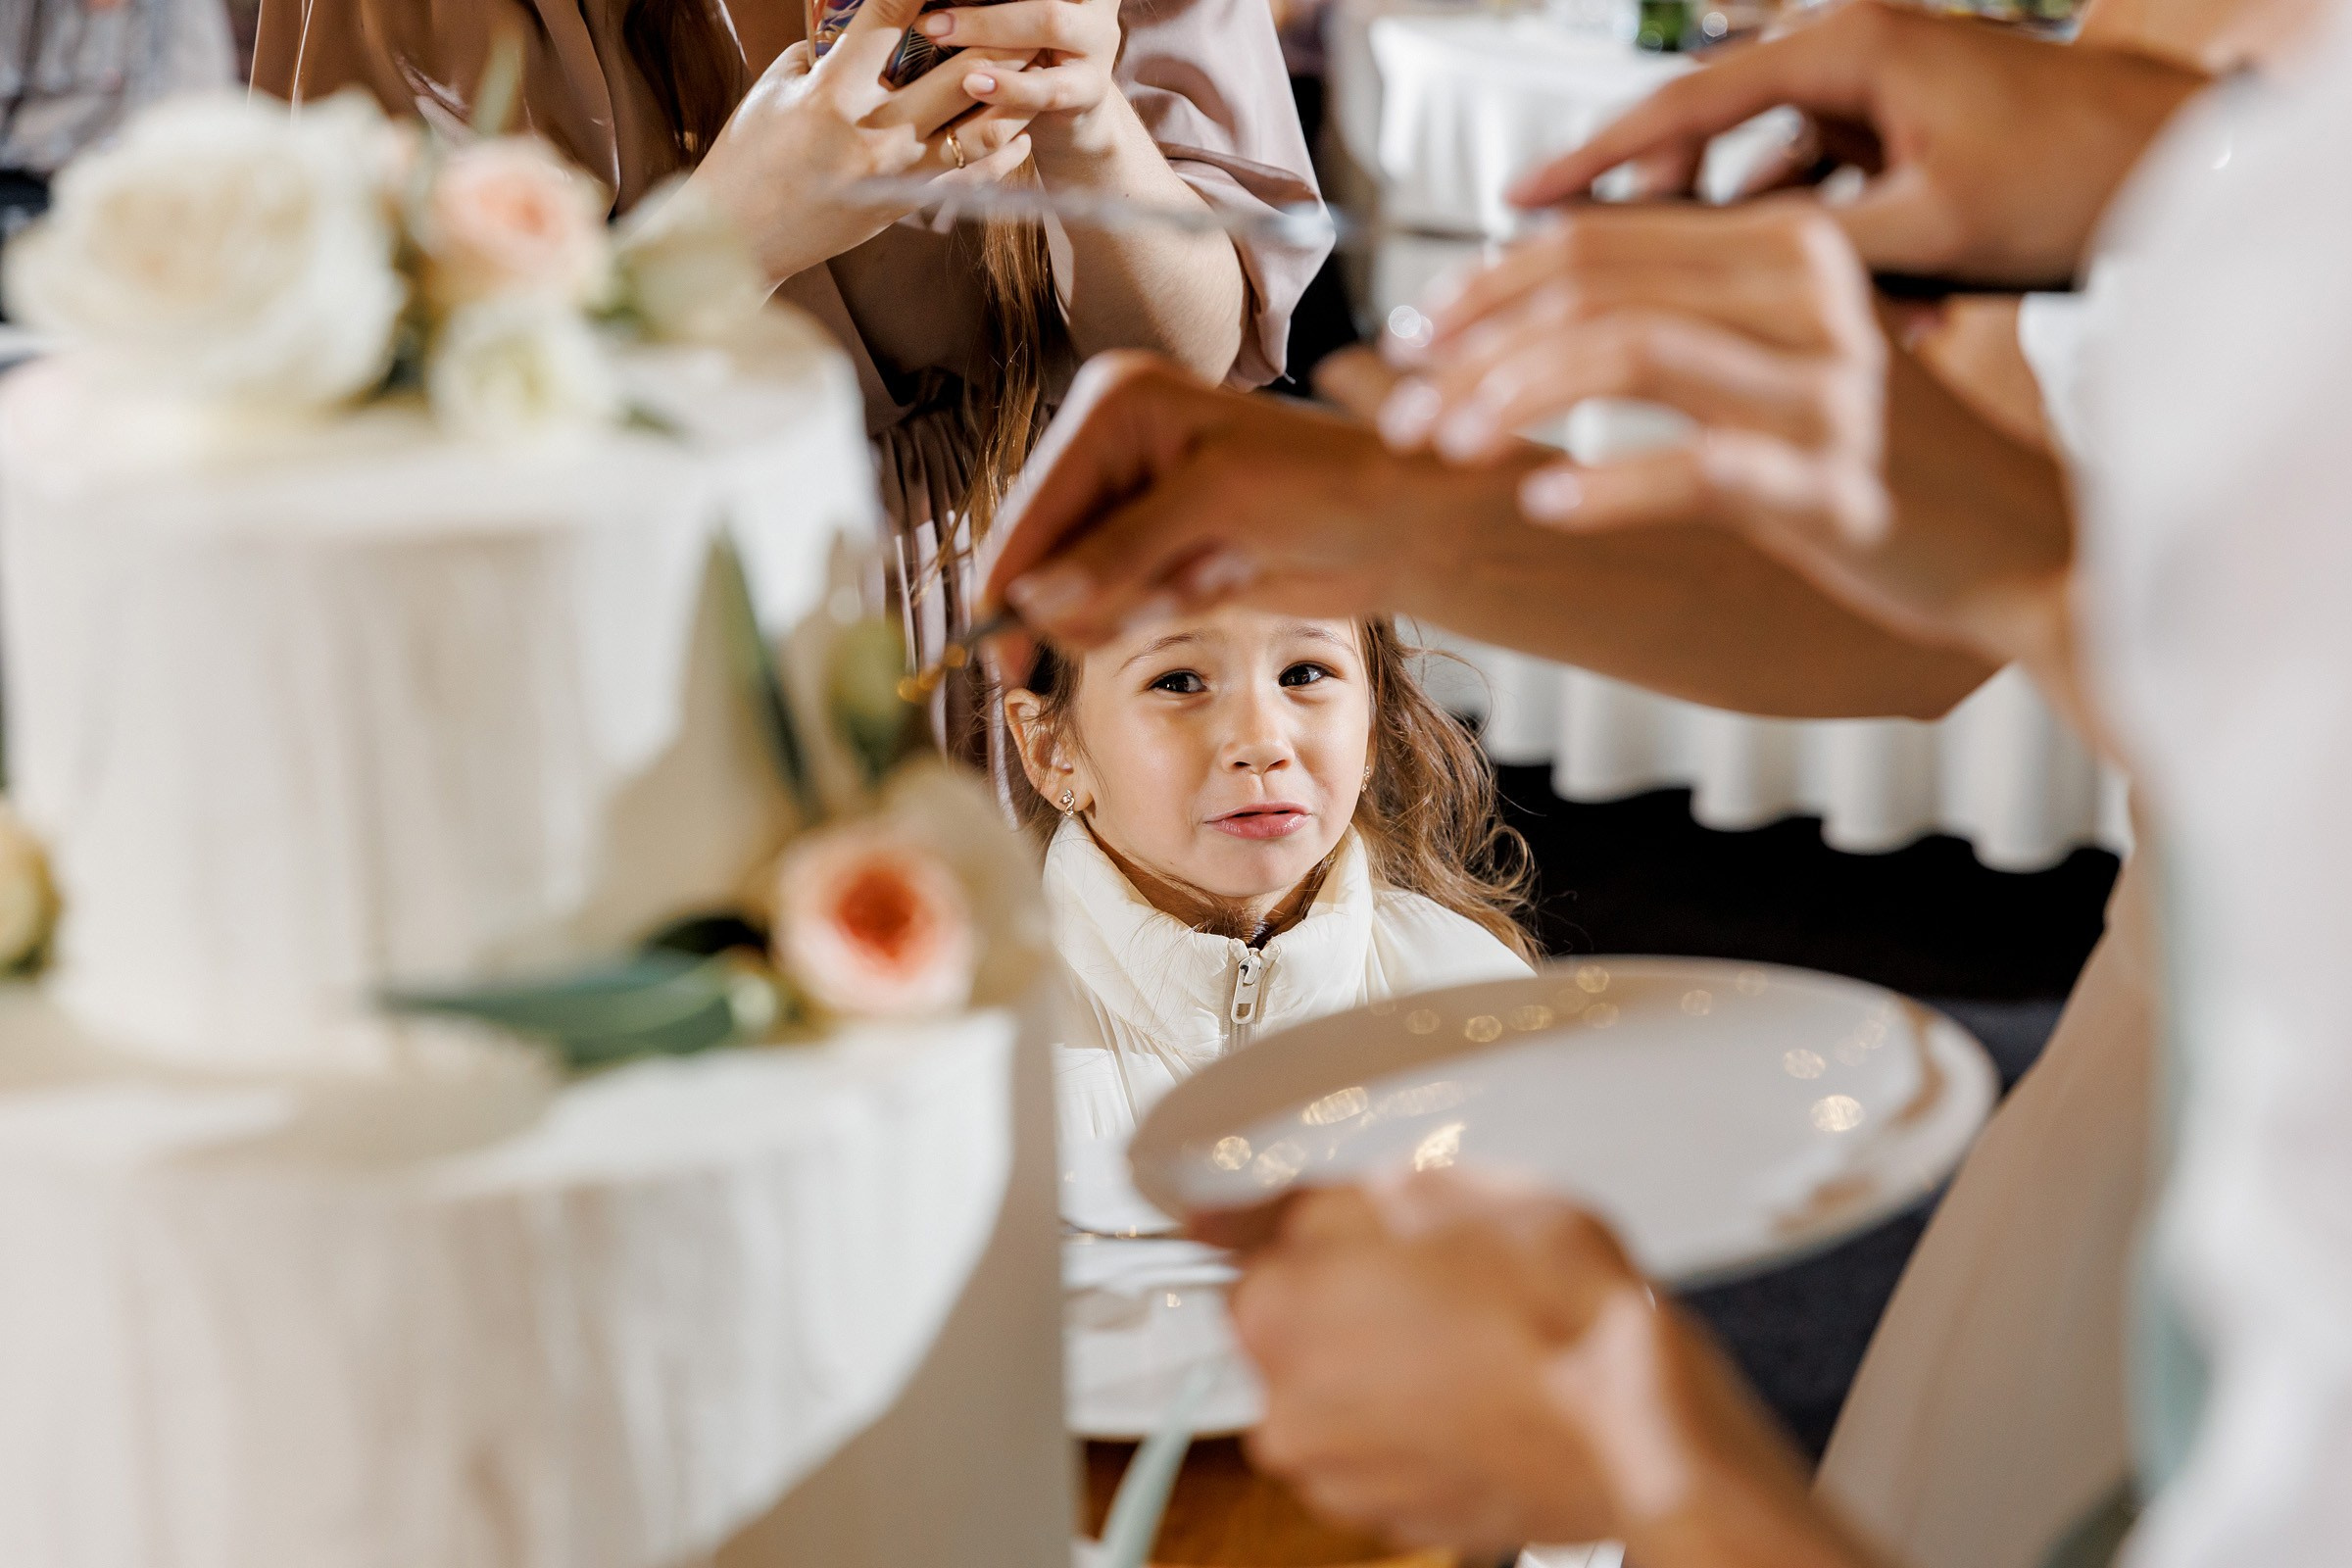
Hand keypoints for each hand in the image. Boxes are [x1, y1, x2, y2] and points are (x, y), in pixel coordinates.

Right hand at [685, 0, 1034, 283]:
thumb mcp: (778, 87)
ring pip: (982, 131)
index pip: (889, 18)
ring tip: (1037, 66)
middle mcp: (874, 135)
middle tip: (1024, 18)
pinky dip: (1004, 152)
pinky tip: (1020, 129)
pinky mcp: (908, 205)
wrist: (742, 237)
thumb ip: (828, 51)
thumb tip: (867, 20)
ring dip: (1017, 94)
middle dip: (999, 36)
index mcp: (832, 94)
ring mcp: (898, 175)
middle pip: (963, 75)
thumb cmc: (751, 153)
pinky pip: (972, 178)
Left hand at [913, 0, 1125, 165]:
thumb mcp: (1008, 14)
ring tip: (936, 32)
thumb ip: (983, 0)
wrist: (1068, 113)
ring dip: (988, 26)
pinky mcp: (1092, 88)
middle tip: (929, 9)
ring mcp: (1098, 41)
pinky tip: (972, 83)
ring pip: (1048, 20)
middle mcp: (1091, 0)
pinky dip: (1009, 86)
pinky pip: (1049, 86)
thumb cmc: (1022, 51)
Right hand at [978, 353, 1511, 666]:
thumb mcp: (1215, 505)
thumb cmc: (1323, 483)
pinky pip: (1121, 606)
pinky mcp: (1159, 548)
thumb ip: (1120, 551)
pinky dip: (1164, 609)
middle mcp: (1111, 448)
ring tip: (1215, 572)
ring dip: (1142, 603)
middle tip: (1173, 592)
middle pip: (1043, 556)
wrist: (1397, 521)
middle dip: (1099, 594)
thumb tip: (1036, 601)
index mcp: (1113, 405)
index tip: (1000, 655)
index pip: (1032, 506)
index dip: (1010, 585)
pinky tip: (1221, 579)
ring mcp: (1133, 502)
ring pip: (1079, 591)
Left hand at [1229, 1176, 1629, 1548]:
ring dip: (1383, 1362)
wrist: (1641, 1425)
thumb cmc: (1554, 1308)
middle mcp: (1285, 1409)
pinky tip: (1478, 1387)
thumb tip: (1234, 1211)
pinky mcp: (1392, 1517)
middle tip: (1437, 1277)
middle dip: (1346, 1299)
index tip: (1361, 1234)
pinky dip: (1415, 1419)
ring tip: (1470, 1335)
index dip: (1318, 1234)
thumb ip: (1312, 1201)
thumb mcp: (1433, 1189)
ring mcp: (1339, 1476)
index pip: (1247, 1252)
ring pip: (1337, 1389)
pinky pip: (1381, 1446)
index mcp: (1275, 1314)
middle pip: (1289, 1327)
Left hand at [1384, 200, 2071, 667]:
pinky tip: (1543, 499)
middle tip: (1406, 417)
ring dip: (1514, 398)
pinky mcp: (1840, 483)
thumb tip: (1524, 312)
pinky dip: (1607, 482)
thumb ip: (1676, 320)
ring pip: (1631, 349)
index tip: (1413, 341)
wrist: (2021, 542)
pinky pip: (1699, 467)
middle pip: (1598, 284)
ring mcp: (1830, 388)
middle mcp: (1812, 295)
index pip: (1600, 240)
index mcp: (1789, 249)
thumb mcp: (1778, 366)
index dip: (1486, 287)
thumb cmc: (1879, 459)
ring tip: (1447, 449)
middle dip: (1478, 348)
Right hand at [1509, 1, 2207, 287]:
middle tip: (1583, 272)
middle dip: (1656, 214)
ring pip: (1768, 180)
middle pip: (1710, 140)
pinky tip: (1852, 316)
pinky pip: (1827, 199)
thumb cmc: (2076, 174)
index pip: (1685, 103)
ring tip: (1725, 316)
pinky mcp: (1903, 141)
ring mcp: (1879, 99)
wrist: (2181, 157)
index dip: (1594, 160)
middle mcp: (1854, 59)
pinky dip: (1823, 255)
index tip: (1524, 197)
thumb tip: (1710, 292)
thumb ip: (1810, 253)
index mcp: (1848, 51)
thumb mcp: (1928, 228)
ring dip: (1753, 251)